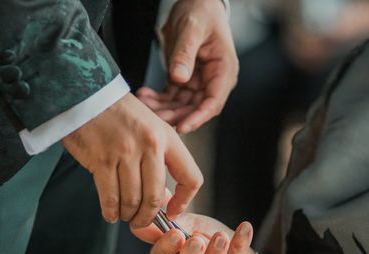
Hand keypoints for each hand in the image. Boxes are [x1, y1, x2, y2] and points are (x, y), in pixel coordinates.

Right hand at [62, 93, 202, 226]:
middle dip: (148, 217)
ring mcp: (125, 153)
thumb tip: (162, 196)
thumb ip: (160, 156)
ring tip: (125, 215)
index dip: (184, 201)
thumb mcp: (151, 126)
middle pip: (156, 197)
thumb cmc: (119, 113)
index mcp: (168, 137)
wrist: (86, 93)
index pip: (190, 177)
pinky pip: (110, 197)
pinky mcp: (101, 160)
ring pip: (132, 200)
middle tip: (141, 222)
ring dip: (128, 215)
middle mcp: (150, 145)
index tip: (173, 211)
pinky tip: (111, 213)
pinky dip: (111, 211)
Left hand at [136, 0, 237, 132]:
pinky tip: (145, 96)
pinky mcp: (185, 80)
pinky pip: (172, 95)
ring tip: (145, 103)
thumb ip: (185, 54)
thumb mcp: (192, 29)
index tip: (182, 127)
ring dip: (164, 108)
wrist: (196, 1)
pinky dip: (159, 98)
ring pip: (182, 105)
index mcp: (224, 70)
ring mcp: (199, 82)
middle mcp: (213, 80)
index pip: (213, 102)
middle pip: (196, 107)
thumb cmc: (201, 10)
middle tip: (155, 118)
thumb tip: (179, 78)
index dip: (198, 117)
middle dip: (175, 115)